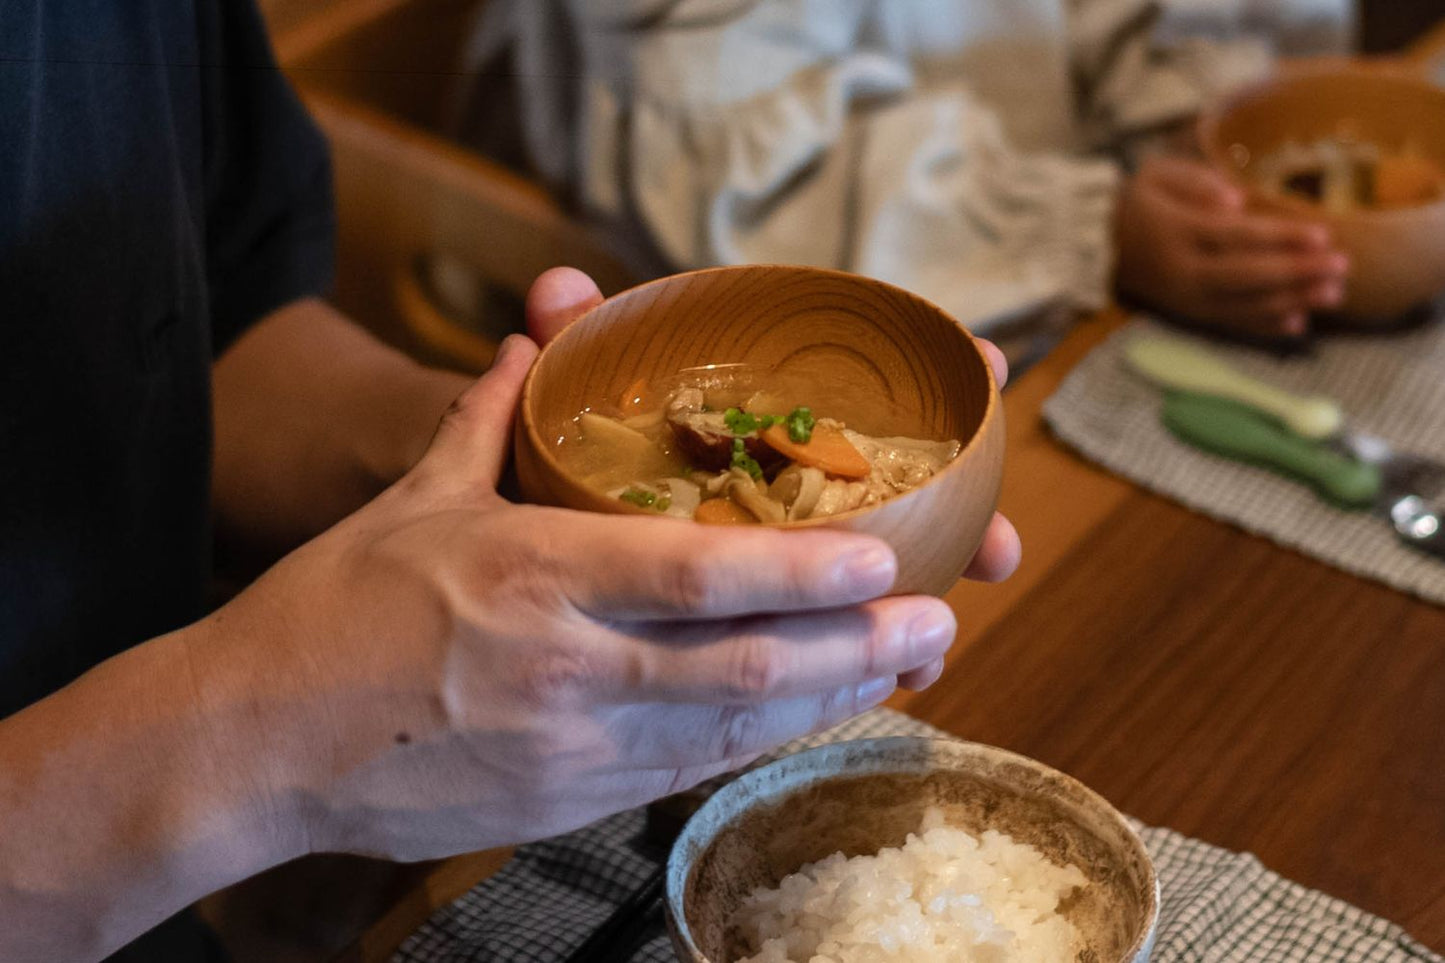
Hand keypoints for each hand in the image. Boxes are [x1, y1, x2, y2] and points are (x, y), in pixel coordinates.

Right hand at [195, 272, 1017, 861]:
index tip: (880, 558)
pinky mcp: (568, 803)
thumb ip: (487, 421)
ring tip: (907, 672)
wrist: (253, 745)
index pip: (697, 576)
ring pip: (732, 730)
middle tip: (936, 621)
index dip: (803, 570)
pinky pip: (688, 773)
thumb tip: (534, 340)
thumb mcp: (409, 501)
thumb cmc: (328, 613)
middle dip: (857, 648)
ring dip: (832, 702)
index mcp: (531, 575)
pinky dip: (761, 744)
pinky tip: (814, 722)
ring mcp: (572, 747)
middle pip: (744, 665)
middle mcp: (566, 666)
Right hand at [1114, 155, 1349, 337]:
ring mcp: (1184, 296)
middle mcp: (1182, 270)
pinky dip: (1262, 326)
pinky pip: (1228, 323)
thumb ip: (1196, 181)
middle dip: (1297, 272)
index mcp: (1176, 231)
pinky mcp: (1186, 312)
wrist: (1093, 244)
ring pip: (1243, 304)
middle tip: (1341, 267)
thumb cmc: (1134, 201)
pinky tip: (1296, 323)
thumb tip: (1237, 201)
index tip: (1322, 235)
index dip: (1280, 237)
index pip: (1236, 236)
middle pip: (1247, 275)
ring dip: (1291, 301)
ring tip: (1332, 295)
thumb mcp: (1155, 174)